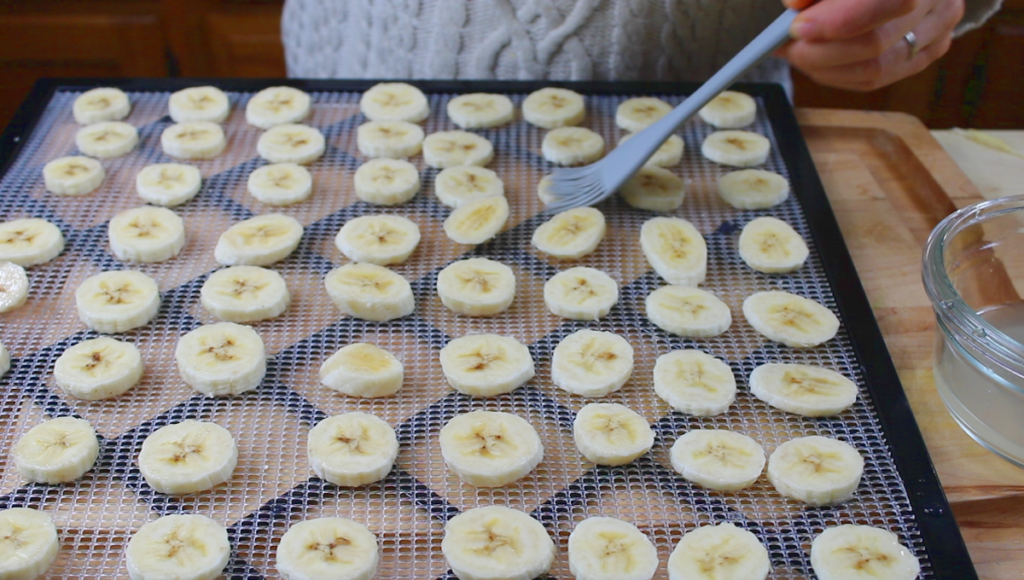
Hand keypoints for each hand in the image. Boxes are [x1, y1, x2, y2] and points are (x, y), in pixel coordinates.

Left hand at [777, 0, 963, 90]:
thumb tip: (795, 4)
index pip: (891, 3)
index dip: (839, 21)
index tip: (798, 27)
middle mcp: (940, 4)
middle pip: (877, 44)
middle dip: (821, 50)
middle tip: (786, 44)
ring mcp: (939, 31)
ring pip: (877, 68)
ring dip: (825, 67)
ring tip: (796, 51)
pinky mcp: (928, 52)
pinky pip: (878, 78)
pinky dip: (839, 73)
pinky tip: (817, 62)